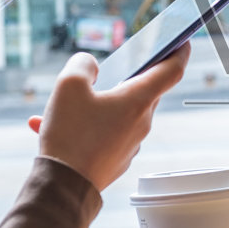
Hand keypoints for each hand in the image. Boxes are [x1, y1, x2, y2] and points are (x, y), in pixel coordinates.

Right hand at [27, 44, 189, 189]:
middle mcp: (141, 123)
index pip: (172, 70)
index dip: (179, 51)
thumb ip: (82, 65)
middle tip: (113, 65)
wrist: (63, 188)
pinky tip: (45, 126)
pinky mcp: (115, 159)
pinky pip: (101, 134)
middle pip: (141, 91)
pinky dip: (81, 126)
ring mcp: (130, 144)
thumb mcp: (69, 86)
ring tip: (55, 107)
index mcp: (138, 101)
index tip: (182, 40)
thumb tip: (90, 66)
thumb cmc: (70, 135)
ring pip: (114, 113)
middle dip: (126, 77)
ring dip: (90, 106)